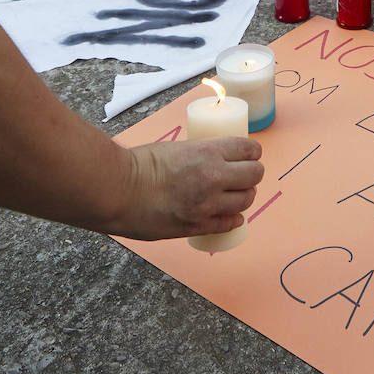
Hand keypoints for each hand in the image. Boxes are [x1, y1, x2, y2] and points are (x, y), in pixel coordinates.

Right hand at [113, 136, 263, 240]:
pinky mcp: (198, 225)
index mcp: (208, 152)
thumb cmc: (139, 166)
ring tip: (233, 195)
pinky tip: (228, 215)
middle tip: (242, 176)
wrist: (118, 191)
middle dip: (251, 174)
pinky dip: (233, 219)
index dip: (252, 153)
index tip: (249, 156)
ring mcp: (208, 204)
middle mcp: (214, 177)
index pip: (249, 150)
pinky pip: (229, 223)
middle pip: (255, 175)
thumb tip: (216, 160)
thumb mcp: (177, 148)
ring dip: (243, 197)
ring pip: (246, 200)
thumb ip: (201, 155)